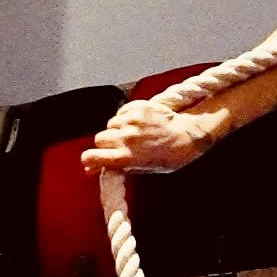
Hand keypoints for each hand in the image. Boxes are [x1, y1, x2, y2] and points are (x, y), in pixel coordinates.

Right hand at [81, 98, 223, 174]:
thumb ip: (117, 167)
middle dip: (106, 143)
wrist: (187, 136)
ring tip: (134, 133)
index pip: (91, 156)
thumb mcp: (142, 169)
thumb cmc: (169, 157)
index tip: (91, 161)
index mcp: (126, 156)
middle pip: (99, 139)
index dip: (89, 159)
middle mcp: (126, 137)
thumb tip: (92, 170)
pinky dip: (126, 117)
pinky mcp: (138, 107)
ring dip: (117, 129)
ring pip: (110, 124)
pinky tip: (140, 123)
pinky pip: (121, 112)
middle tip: (120, 146)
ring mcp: (132, 121)